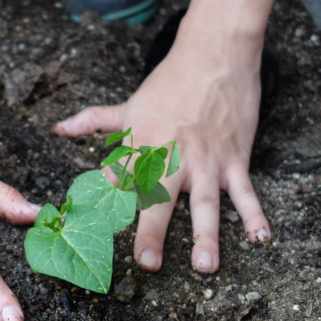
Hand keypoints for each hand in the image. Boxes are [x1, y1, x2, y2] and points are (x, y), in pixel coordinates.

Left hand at [53, 21, 270, 273]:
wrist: (214, 54)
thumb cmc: (169, 82)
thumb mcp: (128, 105)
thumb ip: (93, 121)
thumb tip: (58, 128)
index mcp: (142, 147)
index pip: (119, 183)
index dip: (107, 209)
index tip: (96, 240)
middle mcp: (172, 158)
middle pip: (160, 200)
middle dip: (153, 232)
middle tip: (148, 264)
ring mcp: (206, 160)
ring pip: (205, 203)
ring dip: (206, 235)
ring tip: (206, 266)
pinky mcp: (235, 158)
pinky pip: (246, 192)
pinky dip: (255, 214)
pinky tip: (261, 238)